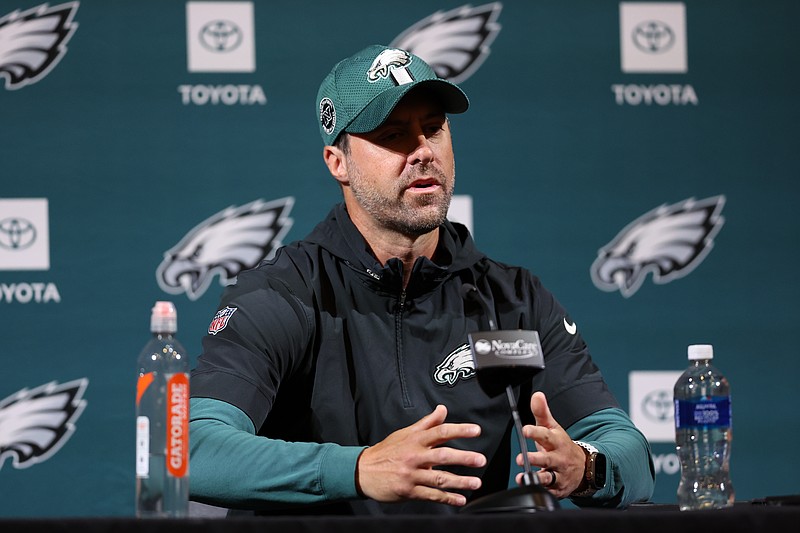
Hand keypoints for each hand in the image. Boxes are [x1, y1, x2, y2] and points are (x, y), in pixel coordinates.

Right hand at [355, 404, 485, 505]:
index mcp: (415, 440)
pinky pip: (431, 495)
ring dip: (460, 482)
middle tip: (480, 459)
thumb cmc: (386, 451)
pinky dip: (447, 498)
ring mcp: (411, 475)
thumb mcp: (405, 433)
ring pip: (439, 478)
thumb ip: (427, 423)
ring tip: (476, 482)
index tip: (475, 430)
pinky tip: (460, 499)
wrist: (363, 471)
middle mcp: (414, 456)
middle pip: (442, 456)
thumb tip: (442, 410)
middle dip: (463, 458)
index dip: (459, 430)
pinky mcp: (409, 491)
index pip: (440, 432)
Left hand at [514, 391, 586, 498]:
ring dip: (537, 478)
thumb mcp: (553, 428)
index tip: (525, 430)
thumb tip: (537, 395)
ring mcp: (559, 474)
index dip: (535, 432)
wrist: (584, 467)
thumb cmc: (561, 445)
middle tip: (520, 458)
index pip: (546, 435)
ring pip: (548, 478)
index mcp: (557, 441)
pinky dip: (541, 491)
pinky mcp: (558, 488)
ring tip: (523, 477)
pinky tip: (529, 488)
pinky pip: (549, 491)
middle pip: (547, 459)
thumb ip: (542, 413)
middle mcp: (558, 459)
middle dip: (535, 459)